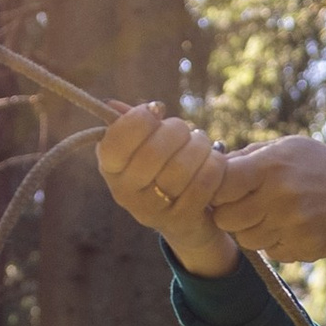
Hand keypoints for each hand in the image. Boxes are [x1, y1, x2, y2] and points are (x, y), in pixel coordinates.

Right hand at [100, 105, 238, 274]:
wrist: (183, 217)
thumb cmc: (162, 168)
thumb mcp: (142, 146)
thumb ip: (132, 124)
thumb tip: (112, 105)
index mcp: (111, 169)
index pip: (115, 141)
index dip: (139, 119)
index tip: (156, 110)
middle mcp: (124, 193)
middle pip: (153, 152)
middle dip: (176, 131)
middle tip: (184, 130)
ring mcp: (152, 211)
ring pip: (181, 168)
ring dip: (198, 147)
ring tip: (201, 145)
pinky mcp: (181, 220)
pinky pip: (203, 184)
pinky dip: (213, 165)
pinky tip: (213, 162)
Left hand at [208, 137, 325, 265]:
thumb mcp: (289, 148)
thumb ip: (249, 157)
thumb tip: (210, 165)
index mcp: (270, 166)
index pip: (218, 185)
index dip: (216, 189)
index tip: (225, 188)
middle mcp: (278, 197)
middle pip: (225, 219)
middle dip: (231, 214)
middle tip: (247, 205)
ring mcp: (291, 226)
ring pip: (247, 240)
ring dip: (254, 231)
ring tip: (275, 215)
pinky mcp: (303, 248)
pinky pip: (272, 253)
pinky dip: (277, 244)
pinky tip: (294, 227)